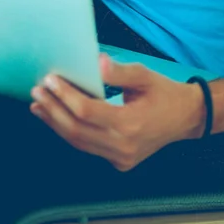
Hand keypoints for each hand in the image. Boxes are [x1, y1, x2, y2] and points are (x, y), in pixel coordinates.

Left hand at [30, 54, 205, 171]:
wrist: (186, 118)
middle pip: (77, 130)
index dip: (65, 95)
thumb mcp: (145, 76)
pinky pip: (88, 147)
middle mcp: (123, 146)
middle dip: (53, 109)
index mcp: (130, 123)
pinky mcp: (119, 161)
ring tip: (39, 105)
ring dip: (56, 122)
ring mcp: (120, 157)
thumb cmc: (165, 93)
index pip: (87, 111)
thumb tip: (96, 62)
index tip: (50, 80)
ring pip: (79, 142)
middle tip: (38, 91)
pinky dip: (70, 132)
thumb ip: (119, 72)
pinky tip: (58, 118)